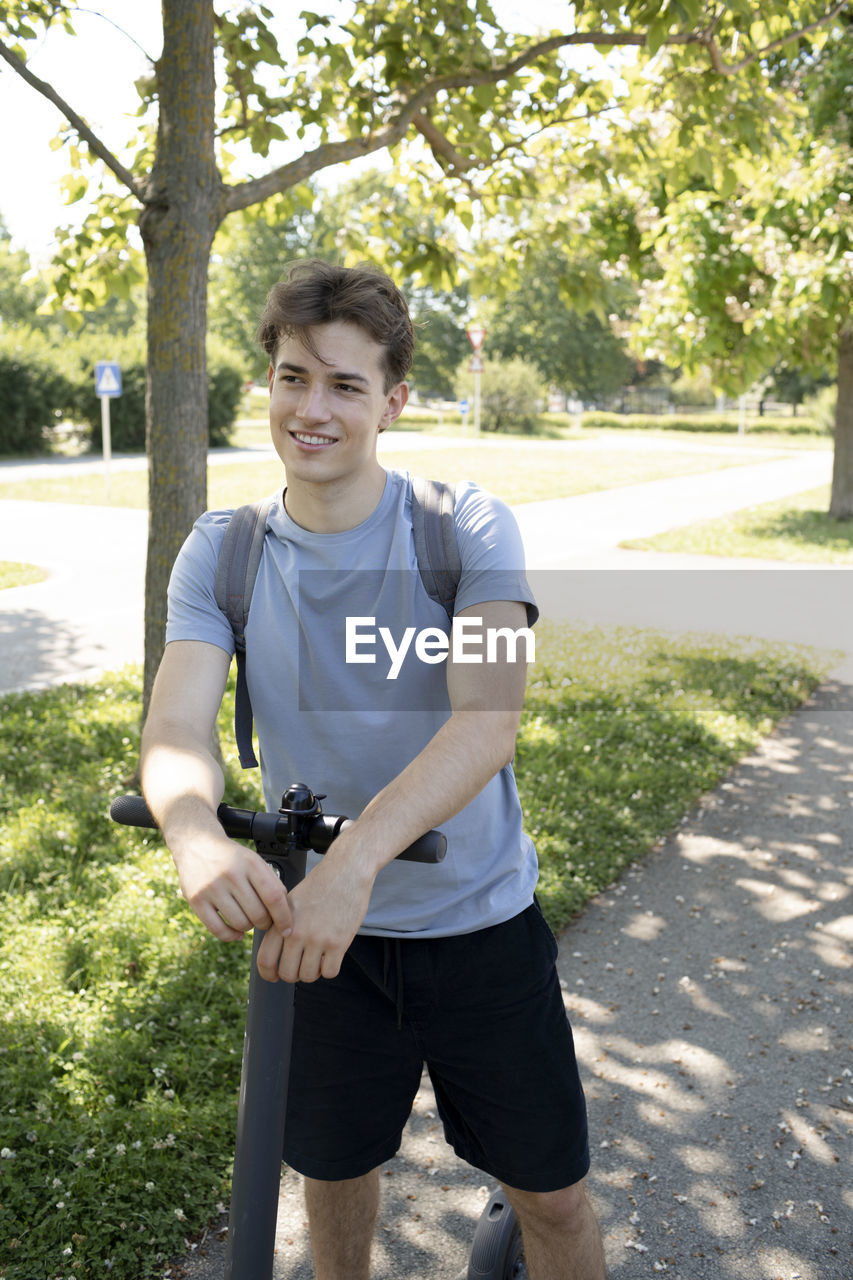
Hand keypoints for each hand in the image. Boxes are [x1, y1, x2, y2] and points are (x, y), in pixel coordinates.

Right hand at [174, 831, 292, 941]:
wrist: (196, 844)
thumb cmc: (230, 857)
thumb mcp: (253, 860)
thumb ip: (271, 882)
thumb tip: (284, 910)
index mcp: (250, 863)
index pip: (273, 896)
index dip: (283, 916)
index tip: (287, 928)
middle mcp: (231, 875)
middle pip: (258, 914)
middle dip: (266, 923)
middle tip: (264, 921)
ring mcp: (212, 888)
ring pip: (240, 923)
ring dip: (248, 928)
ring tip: (248, 920)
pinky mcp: (196, 900)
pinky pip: (218, 929)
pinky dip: (231, 936)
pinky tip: (236, 932)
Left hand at [256, 838, 374, 983]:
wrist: (346, 871)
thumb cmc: (321, 885)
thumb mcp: (291, 901)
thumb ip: (280, 925)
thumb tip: (274, 952)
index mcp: (282, 922)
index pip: (265, 960)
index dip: (268, 974)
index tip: (274, 977)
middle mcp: (297, 933)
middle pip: (287, 973)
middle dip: (294, 975)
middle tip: (301, 967)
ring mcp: (318, 939)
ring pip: (309, 976)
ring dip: (313, 972)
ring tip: (318, 960)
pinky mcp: (339, 943)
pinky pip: (330, 972)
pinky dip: (330, 969)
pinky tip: (331, 957)